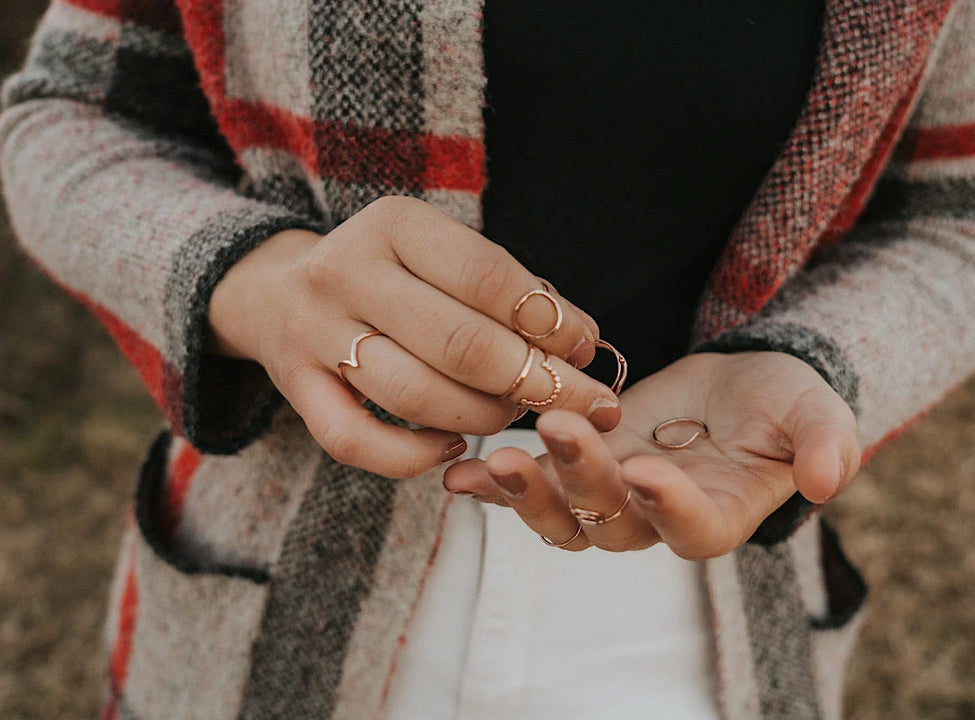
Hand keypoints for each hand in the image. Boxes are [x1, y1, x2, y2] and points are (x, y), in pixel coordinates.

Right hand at [207, 196, 621, 477]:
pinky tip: (454, 445)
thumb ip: (509, 292)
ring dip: (484, 418)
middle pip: (458, 343)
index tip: (586, 349)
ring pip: (414, 396)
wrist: (280, 292)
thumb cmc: (394, 277)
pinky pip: (357, 442)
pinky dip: (415, 456)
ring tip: (514, 416)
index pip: (487, 277)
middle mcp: (346, 272)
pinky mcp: (295, 389)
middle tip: (579, 403)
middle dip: (533, 382)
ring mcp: (313, 333)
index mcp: (394, 224)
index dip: (548, 320)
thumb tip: (579, 344)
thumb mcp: (443, 257)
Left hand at [443, 352, 859, 557]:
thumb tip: (827, 481)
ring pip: (564, 517)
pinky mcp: (578, 468)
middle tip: (560, 431)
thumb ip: (825, 443)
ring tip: (494, 463)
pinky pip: (535, 487)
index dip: (669, 507)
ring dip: (528, 494)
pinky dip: (495, 485)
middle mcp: (657, 519)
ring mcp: (612, 496)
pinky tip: (461, 471)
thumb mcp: (815, 412)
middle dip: (584, 483)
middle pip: (612, 525)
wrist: (736, 388)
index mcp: (718, 514)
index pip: (692, 530)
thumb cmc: (782, 404)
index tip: (647, 470)